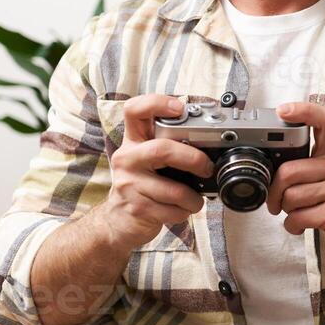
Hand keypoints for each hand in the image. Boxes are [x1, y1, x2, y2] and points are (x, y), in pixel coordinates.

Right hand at [94, 94, 213, 251]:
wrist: (116, 221)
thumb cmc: (141, 186)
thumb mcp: (147, 160)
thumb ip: (168, 147)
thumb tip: (208, 142)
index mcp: (133, 141)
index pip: (134, 110)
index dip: (157, 103)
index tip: (179, 108)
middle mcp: (127, 159)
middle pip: (162, 150)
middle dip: (193, 159)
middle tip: (206, 168)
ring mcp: (129, 184)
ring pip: (174, 190)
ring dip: (193, 198)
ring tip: (195, 199)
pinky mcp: (137, 209)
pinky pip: (172, 210)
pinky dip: (184, 212)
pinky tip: (180, 210)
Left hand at [264, 101, 324, 257]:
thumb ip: (311, 165)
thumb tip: (275, 167)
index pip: (324, 121)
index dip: (302, 111)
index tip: (283, 111)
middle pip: (289, 171)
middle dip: (275, 191)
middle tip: (276, 202)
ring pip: (291, 197)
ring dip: (286, 211)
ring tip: (297, 214)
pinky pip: (298, 218)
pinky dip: (292, 226)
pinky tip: (300, 226)